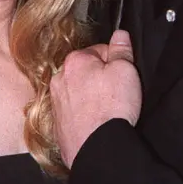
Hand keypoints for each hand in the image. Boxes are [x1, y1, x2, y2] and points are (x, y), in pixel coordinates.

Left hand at [51, 30, 142, 167]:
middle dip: (101, 79)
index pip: (100, 50)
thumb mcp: (126, 71)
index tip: (123, 73)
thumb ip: (122, 49)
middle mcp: (59, 79)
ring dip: (91, 97)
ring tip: (107, 110)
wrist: (97, 149)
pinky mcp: (57, 124)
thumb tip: (120, 35)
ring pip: (78, 92)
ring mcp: (56, 103)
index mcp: (75, 61)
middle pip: (86, 71)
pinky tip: (96, 123)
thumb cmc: (111, 110)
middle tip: (117, 93)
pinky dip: (84, 115)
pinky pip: (74, 112)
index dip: (116, 61)